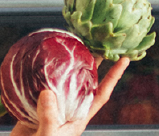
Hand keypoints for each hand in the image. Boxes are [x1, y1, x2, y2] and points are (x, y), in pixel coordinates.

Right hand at [6, 58, 129, 135]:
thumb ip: (49, 117)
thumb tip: (47, 92)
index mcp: (79, 117)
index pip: (101, 94)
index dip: (114, 77)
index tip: (124, 60)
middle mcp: (69, 109)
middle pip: (84, 82)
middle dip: (92, 64)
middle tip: (96, 42)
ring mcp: (52, 107)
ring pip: (62, 82)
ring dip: (65, 65)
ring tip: (68, 46)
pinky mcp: (34, 106)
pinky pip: (37, 87)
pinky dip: (37, 75)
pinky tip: (35, 62)